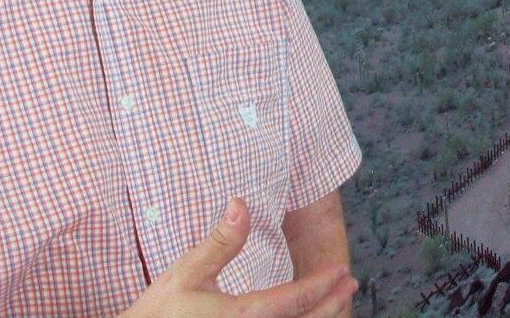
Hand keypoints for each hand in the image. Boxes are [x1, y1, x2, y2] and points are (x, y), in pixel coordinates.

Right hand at [121, 197, 356, 317]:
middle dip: (331, 304)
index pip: (294, 300)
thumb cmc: (159, 312)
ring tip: (335, 304)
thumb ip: (220, 241)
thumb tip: (241, 203)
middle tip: (349, 284)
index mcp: (240, 317)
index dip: (322, 285)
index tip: (342, 271)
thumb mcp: (187, 272)